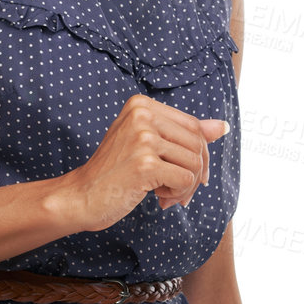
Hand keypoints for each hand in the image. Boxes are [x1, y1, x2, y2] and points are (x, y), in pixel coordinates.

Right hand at [61, 93, 229, 232]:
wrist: (81, 197)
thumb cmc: (114, 173)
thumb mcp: (146, 145)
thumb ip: (182, 133)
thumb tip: (223, 126)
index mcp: (141, 105)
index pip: (193, 126)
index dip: (198, 154)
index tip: (186, 174)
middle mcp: (142, 115)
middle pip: (198, 144)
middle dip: (195, 173)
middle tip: (177, 191)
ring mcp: (143, 138)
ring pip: (195, 163)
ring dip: (186, 186)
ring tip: (165, 195)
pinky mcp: (145, 164)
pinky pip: (186, 179)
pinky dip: (178, 194)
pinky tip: (159, 198)